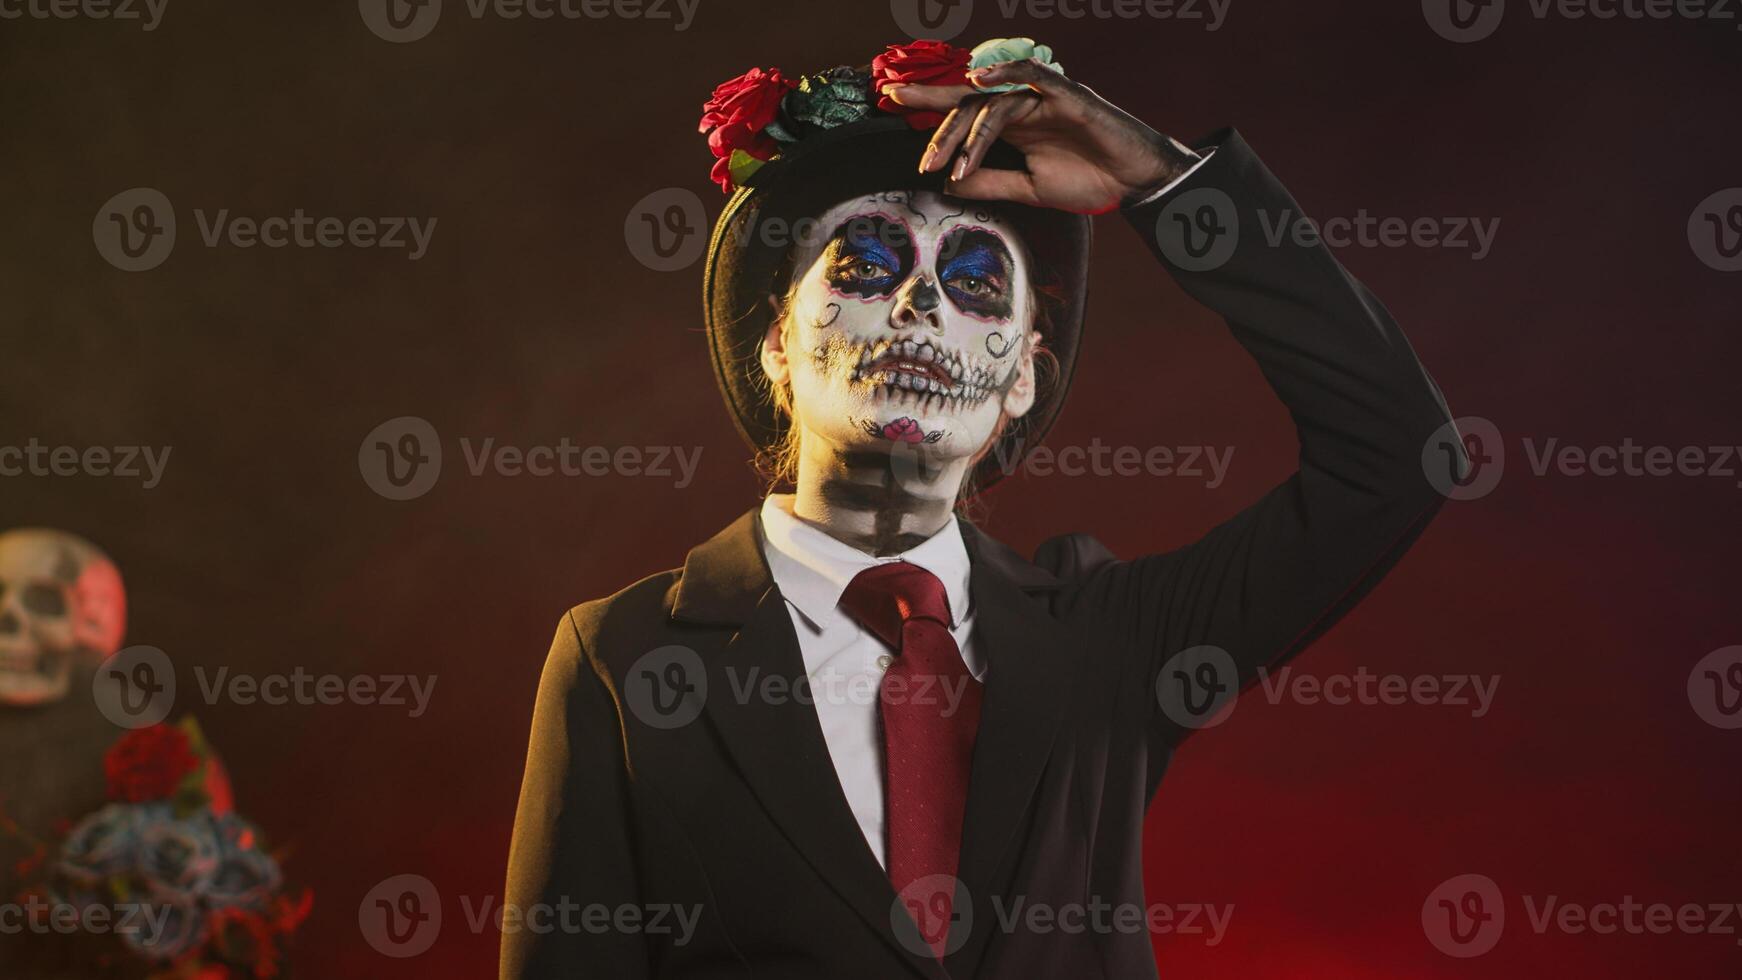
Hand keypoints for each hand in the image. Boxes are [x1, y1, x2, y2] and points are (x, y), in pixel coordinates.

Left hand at [885, 58, 1200, 213]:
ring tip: (950, 164)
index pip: (965, 112)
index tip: (892, 105)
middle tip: (906, 127)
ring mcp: (1044, 98)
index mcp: (1014, 126)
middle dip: (933, 110)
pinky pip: (1033, 76)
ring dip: (967, 133)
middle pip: (970, 100)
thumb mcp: (1029, 189)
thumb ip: (992, 183)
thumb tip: (949, 184)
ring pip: (993, 103)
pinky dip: (1007, 73)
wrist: (1135, 182)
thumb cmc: (1091, 180)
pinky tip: (981, 77)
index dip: (929, 107)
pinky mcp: (1068, 95)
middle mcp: (1024, 107)